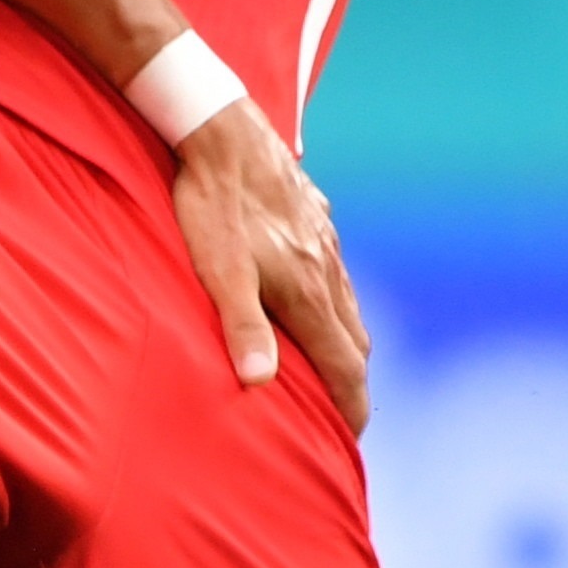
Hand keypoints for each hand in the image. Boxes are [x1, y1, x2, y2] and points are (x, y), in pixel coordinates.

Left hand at [169, 99, 371, 432]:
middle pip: (356, 341)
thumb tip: (260, 383)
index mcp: (309, 290)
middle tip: (340, 413)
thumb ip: (241, 326)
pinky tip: (311, 294)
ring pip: (348, 302)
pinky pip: (336, 267)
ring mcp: (326, 237)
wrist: (220, 127)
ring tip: (327, 364)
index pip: (346, 367)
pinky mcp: (315, 212)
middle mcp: (328, 267)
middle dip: (352, 382)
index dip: (350, 409)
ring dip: (343, 340)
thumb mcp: (218, 270)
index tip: (348, 441)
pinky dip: (332, 298)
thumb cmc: (212, 202)